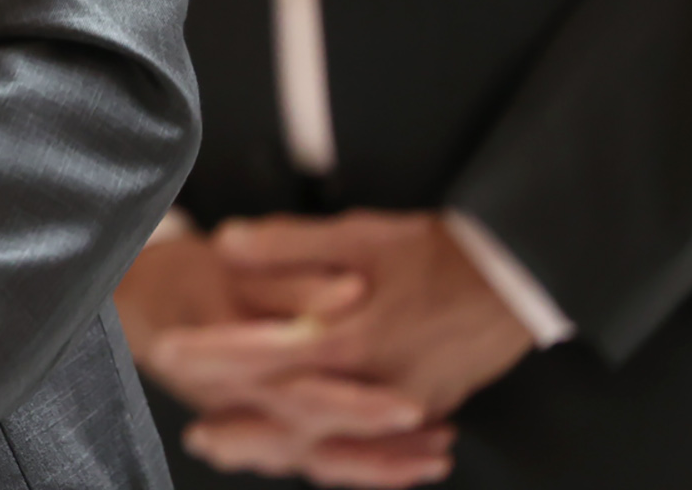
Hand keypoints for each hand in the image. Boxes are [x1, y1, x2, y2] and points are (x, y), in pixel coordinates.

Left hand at [157, 212, 537, 486]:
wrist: (521, 280)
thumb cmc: (442, 252)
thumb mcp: (362, 233)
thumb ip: (290, 243)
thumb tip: (226, 242)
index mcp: (353, 338)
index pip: (267, 354)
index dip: (214, 356)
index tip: (170, 352)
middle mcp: (377, 384)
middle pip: (296, 419)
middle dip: (243, 428)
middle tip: (197, 435)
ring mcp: (408, 404)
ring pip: (334, 442)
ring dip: (282, 449)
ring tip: (236, 451)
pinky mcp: (430, 409)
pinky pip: (372, 445)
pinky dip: (338, 457)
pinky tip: (308, 456)